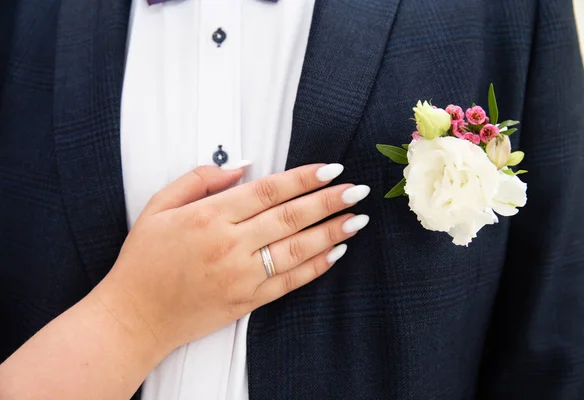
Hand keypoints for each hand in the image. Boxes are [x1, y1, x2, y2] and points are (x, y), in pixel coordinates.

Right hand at [94, 163, 369, 354]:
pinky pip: (290, 282)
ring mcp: (241, 276)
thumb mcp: (159, 207)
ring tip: (357, 219)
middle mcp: (230, 245)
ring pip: (297, 249)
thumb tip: (241, 165)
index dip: (303, 178)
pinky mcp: (247, 301)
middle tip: (357, 190)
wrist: (134, 316)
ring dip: (331, 232)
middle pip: (290, 217)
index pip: (268, 191)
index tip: (331, 169)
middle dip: (329, 201)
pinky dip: (316, 267)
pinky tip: (336, 252)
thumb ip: (199, 180)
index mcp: (208, 217)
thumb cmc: (144, 260)